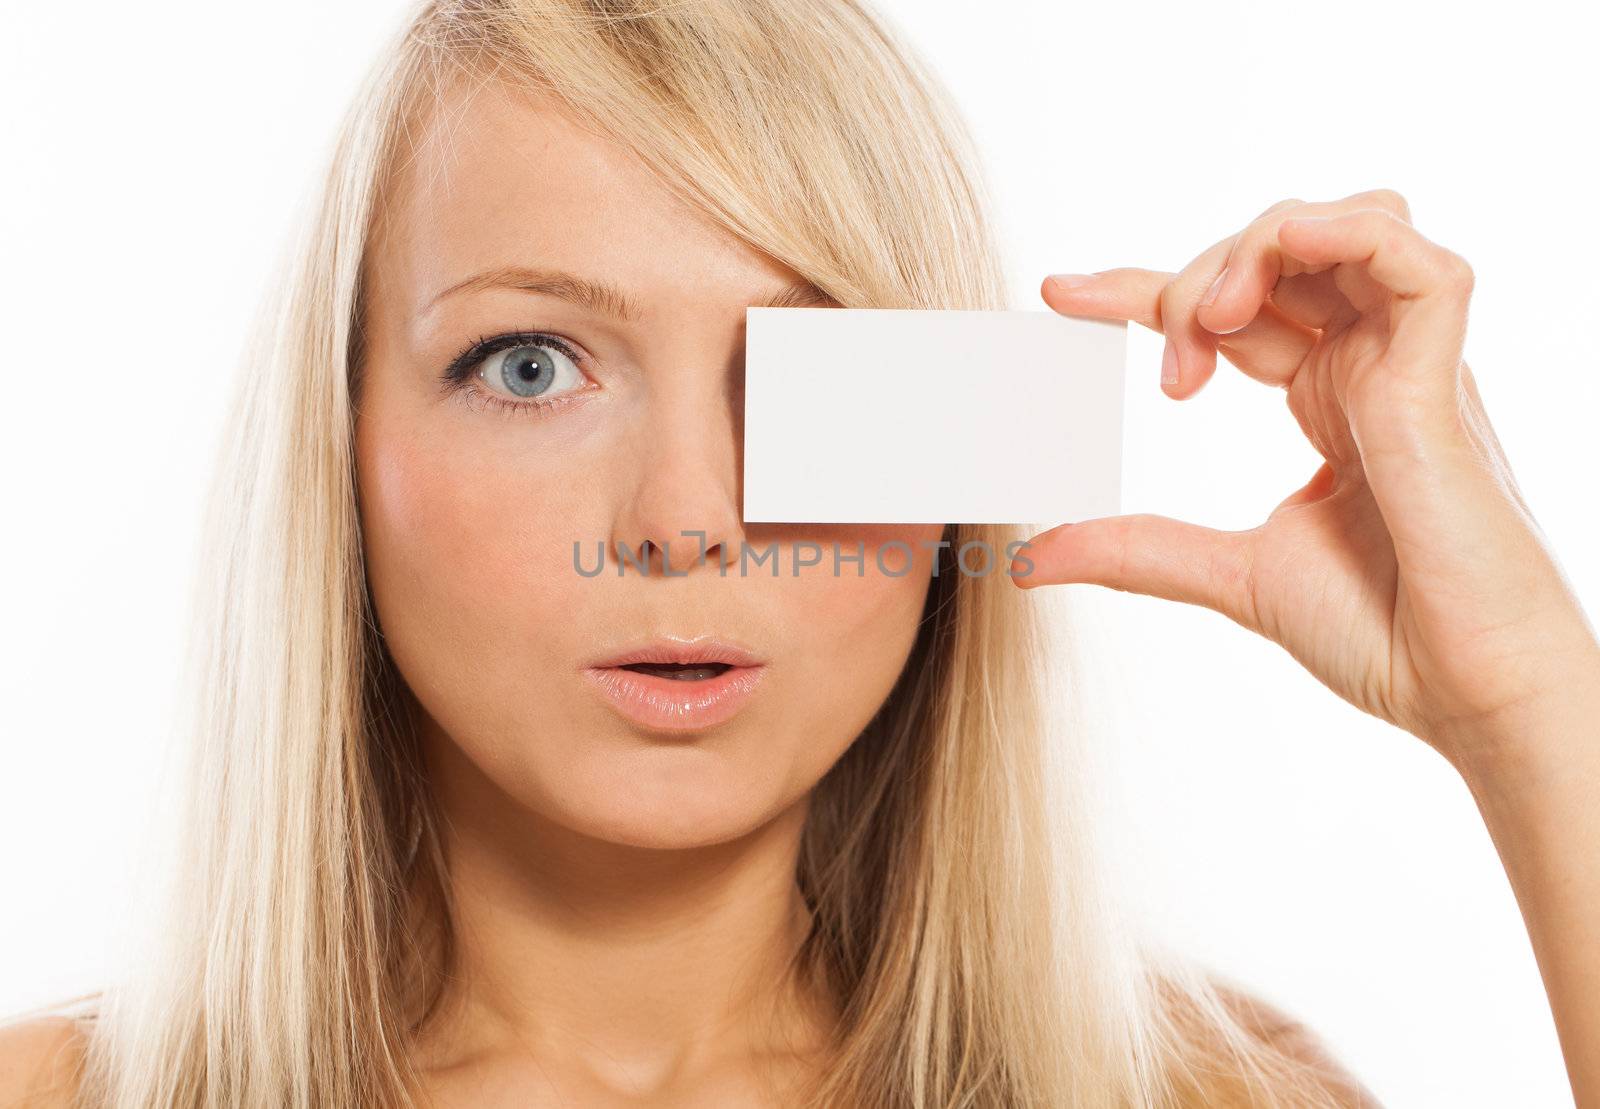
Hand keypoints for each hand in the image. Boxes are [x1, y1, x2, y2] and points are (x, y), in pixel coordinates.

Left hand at [1016, 189, 1599, 772]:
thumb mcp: (1231, 575)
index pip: (1230, 309)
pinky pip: (1418, 258)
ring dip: (1258, 248)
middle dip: (1189, 285)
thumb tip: (1028, 558)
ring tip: (1208, 320)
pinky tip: (1262, 286)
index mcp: (1328, 398)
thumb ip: (1136, 550)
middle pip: (1274, 258)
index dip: (1142, 289)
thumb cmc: (1381, 634)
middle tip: (1168, 379)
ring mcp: (1412, 364)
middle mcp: (1370, 365)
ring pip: (1345, 226)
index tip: (1057, 295)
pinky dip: (1338, 235)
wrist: (1460, 693)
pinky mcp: (1446, 376)